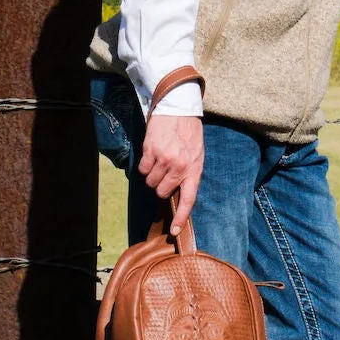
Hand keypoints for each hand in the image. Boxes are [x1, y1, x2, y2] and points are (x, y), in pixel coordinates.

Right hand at [139, 113, 203, 231]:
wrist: (179, 108)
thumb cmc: (189, 133)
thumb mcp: (197, 154)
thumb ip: (189, 173)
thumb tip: (178, 193)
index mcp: (194, 169)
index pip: (188, 199)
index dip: (181, 217)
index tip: (174, 231)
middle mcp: (179, 166)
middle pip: (162, 192)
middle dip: (161, 186)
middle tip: (166, 172)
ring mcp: (164, 159)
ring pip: (150, 182)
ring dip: (153, 174)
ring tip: (161, 159)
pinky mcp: (150, 151)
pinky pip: (142, 169)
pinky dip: (145, 165)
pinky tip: (153, 153)